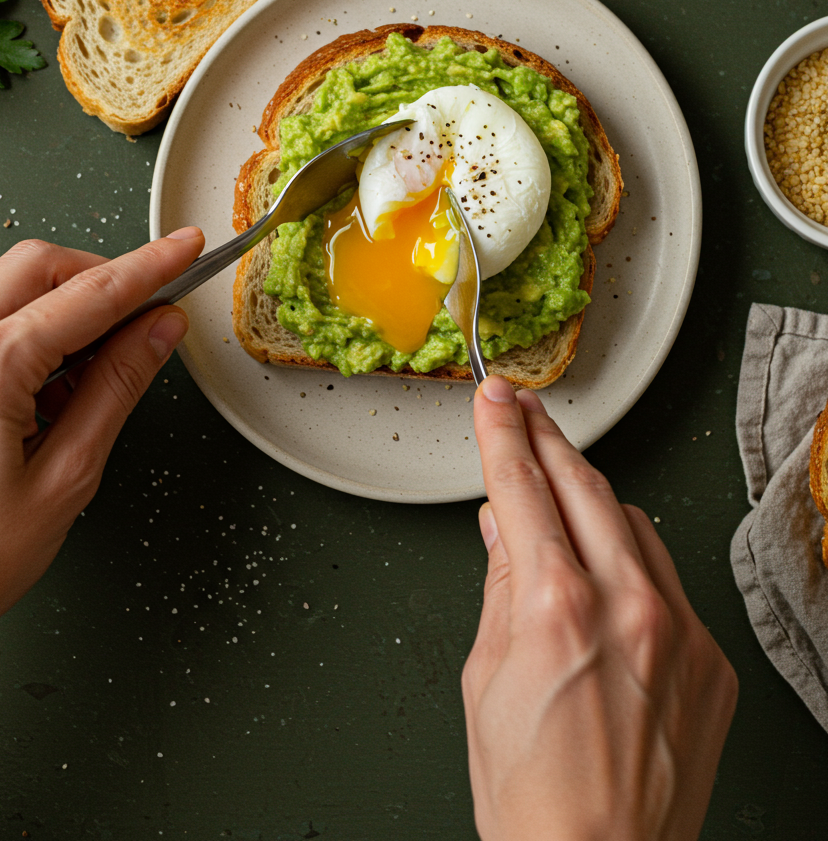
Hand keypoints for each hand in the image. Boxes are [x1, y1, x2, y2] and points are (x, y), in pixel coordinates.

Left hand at [0, 228, 204, 676]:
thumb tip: (158, 331)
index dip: (149, 267)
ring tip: (92, 364)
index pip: (90, 294)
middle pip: (39, 264)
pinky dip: (21, 323)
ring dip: (57, 301)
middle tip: (147, 313)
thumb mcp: (67, 477)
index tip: (184, 248)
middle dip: (100, 277)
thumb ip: (118, 388)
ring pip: (2, 281)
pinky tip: (44, 377)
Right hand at [463, 376, 736, 840]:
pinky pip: (669, 581)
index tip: (495, 400)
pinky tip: (608, 580)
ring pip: (634, 524)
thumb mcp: (484, 678)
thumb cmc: (532, 797)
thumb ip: (500, 585)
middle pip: (585, 486)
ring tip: (561, 498)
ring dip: (593, 501)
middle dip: (549, 439)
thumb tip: (504, 525)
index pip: (524, 488)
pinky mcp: (712, 661)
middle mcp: (629, 607)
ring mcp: (681, 632)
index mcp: (557, 608)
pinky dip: (634, 567)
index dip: (504, 434)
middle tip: (525, 411)